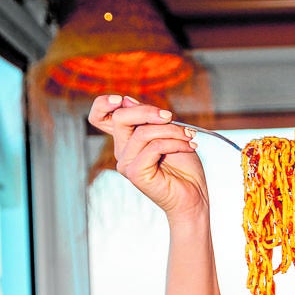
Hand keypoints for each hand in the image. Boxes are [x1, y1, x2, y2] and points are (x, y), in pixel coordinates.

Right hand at [88, 94, 208, 216]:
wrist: (194, 195)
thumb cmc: (184, 167)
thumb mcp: (168, 133)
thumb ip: (149, 119)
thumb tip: (126, 100)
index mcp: (126, 139)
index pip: (100, 117)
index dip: (103, 103)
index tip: (121, 98)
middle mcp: (122, 150)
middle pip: (120, 118)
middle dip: (148, 111)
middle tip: (171, 117)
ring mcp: (126, 163)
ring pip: (143, 133)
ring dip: (171, 130)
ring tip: (189, 136)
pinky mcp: (135, 173)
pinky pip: (153, 147)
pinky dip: (175, 144)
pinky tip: (189, 147)